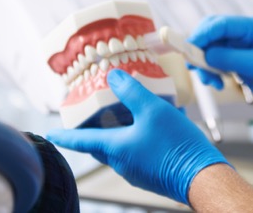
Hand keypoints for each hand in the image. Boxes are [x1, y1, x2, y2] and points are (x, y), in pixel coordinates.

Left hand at [47, 69, 227, 204]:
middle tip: (88, 117)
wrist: (202, 176)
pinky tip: (151, 126)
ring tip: (124, 115)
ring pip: (119, 149)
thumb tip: (114, 76)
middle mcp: (122, 163)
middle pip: (100, 145)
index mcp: (116, 149)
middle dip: (92, 131)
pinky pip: (136, 153)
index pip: (81, 141)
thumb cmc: (177, 146)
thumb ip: (132, 91)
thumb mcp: (153, 110)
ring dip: (117, 133)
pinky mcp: (152, 173)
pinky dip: (135, 138)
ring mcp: (137, 171)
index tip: (50, 133)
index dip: (65, 135)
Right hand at [189, 16, 252, 121]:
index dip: (203, 34)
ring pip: (211, 49)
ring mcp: (241, 47)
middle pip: (212, 34)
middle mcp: (246, 34)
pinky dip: (212, 72)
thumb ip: (231, 58)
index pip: (222, 24)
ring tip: (212, 83)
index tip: (189, 48)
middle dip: (200, 49)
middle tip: (194, 67)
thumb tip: (205, 55)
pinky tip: (218, 84)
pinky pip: (216, 62)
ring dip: (205, 65)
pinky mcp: (238, 61)